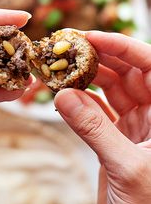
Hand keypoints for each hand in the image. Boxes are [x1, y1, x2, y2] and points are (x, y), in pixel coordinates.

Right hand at [55, 31, 150, 203]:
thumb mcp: (127, 167)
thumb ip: (94, 129)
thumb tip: (63, 95)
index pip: (150, 65)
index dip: (123, 46)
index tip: (91, 37)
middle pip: (126, 72)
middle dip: (98, 58)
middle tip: (69, 48)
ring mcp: (136, 125)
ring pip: (109, 90)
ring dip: (85, 79)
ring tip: (61, 70)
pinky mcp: (118, 138)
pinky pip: (98, 111)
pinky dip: (81, 103)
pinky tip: (65, 97)